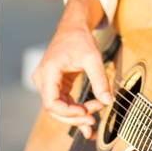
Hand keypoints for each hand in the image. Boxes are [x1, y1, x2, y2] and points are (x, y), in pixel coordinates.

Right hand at [32, 0, 111, 138]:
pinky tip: (88, 118)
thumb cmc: (79, 38)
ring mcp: (48, 83)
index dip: (68, 112)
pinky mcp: (56, 84)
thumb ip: (100, 79)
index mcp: (48, 72)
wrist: (73, 26)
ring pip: (58, 108)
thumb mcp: (92, 57)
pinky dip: (75, 111)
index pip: (51, 102)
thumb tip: (108, 100)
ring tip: (93, 123)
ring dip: (75, 117)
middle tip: (93, 120)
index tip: (86, 112)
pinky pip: (63, 103)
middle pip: (54, 109)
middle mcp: (44, 79)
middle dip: (74, 117)